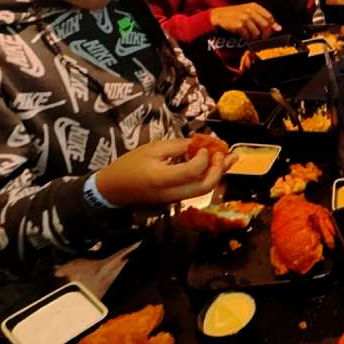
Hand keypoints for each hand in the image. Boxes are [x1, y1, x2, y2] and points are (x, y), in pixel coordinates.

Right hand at [95, 138, 234, 207]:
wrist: (113, 190)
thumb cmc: (129, 165)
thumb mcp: (151, 149)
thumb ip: (176, 147)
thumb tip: (198, 143)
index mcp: (162, 178)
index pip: (193, 170)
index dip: (204, 158)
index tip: (203, 146)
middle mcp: (171, 193)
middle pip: (205, 186)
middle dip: (219, 169)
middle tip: (226, 153)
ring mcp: (174, 199)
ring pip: (203, 190)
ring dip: (218, 174)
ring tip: (230, 158)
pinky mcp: (175, 200)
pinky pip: (196, 191)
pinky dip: (208, 178)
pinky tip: (214, 166)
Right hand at [210, 3, 279, 40]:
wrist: (220, 16)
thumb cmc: (236, 15)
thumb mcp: (250, 13)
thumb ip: (264, 19)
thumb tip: (279, 28)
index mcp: (254, 6)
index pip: (269, 17)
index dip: (271, 26)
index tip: (267, 31)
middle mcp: (250, 11)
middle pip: (265, 26)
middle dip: (264, 34)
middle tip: (260, 37)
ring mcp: (244, 18)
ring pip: (257, 33)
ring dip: (254, 37)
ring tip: (249, 35)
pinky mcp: (239, 25)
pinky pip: (248, 36)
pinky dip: (247, 38)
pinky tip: (243, 35)